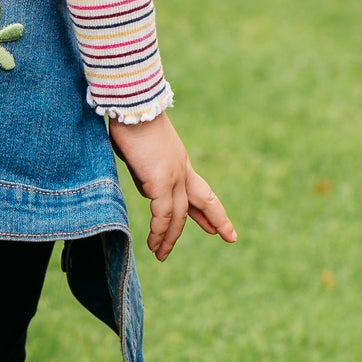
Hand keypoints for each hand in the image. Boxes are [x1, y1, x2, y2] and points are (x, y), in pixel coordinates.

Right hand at [108, 112, 236, 261]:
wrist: (133, 106)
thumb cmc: (132, 120)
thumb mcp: (144, 150)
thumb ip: (146, 169)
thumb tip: (147, 185)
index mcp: (180, 162)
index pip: (199, 190)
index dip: (207, 210)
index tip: (214, 225)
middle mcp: (182, 171)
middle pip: (205, 200)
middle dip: (218, 219)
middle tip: (229, 237)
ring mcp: (174, 176)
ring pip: (178, 215)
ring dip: (169, 237)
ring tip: (161, 255)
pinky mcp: (160, 182)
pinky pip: (163, 214)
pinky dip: (159, 231)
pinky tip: (155, 244)